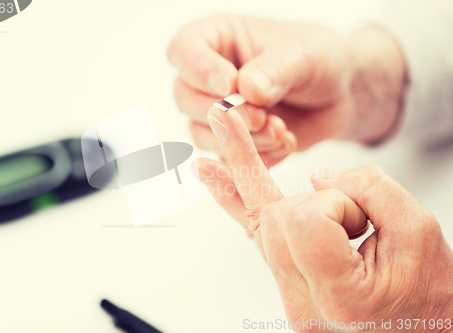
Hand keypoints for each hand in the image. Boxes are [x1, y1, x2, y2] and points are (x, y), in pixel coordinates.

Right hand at [168, 15, 406, 165]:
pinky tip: (285, 143)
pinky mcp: (232, 140)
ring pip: (202, 132)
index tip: (229, 84)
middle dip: (223, 114)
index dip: (199, 70)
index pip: (184, 50)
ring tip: (281, 131)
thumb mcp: (304, 55)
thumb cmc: (319, 60)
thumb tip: (246, 89)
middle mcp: (210, 76)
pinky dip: (256, 157)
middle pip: (185, 97)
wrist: (339, 94)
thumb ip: (275, 69)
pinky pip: (227, 156)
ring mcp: (219, 110)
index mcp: (218, 39)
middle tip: (260, 118)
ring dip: (241, 140)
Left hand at [195, 105, 452, 331]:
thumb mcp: (419, 231)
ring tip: (299, 184)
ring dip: (297, 203)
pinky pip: (255, 234)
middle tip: (357, 225)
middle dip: (316, 203)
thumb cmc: (427, 293)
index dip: (335, 203)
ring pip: (259, 220)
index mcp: (338, 296)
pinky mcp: (286, 282)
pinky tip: (209, 172)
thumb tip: (318, 177)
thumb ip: (369, 189)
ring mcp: (289, 295)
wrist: (426, 331)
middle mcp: (303, 301)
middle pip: (274, 219)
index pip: (305, 222)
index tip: (364, 221)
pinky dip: (233, 197)